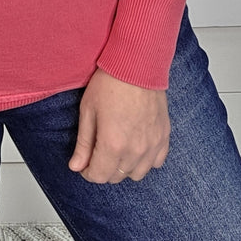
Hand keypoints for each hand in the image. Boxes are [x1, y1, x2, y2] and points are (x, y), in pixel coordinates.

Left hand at [68, 68, 169, 182]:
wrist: (137, 64)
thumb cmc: (109, 83)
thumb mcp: (88, 111)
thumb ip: (83, 143)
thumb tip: (76, 167)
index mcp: (113, 144)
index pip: (99, 176)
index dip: (87, 172)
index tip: (84, 163)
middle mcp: (135, 150)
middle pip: (117, 176)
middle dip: (104, 168)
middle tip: (98, 152)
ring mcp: (152, 145)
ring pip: (137, 173)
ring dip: (124, 167)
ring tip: (117, 149)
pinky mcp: (164, 136)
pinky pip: (156, 162)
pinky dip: (145, 160)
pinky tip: (136, 146)